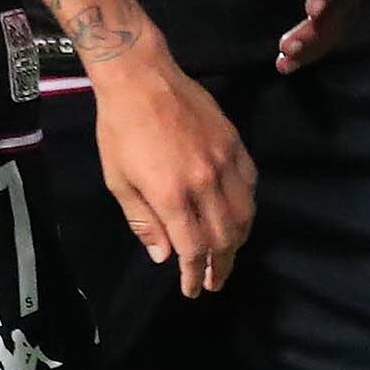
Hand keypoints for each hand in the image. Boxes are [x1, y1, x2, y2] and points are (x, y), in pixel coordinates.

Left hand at [94, 52, 254, 295]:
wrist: (143, 80)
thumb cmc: (120, 132)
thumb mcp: (119, 181)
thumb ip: (144, 221)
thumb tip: (163, 256)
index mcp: (172, 195)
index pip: (194, 248)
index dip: (195, 274)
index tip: (194, 290)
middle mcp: (205, 182)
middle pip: (225, 237)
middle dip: (221, 265)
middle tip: (216, 281)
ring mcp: (226, 162)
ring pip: (245, 213)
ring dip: (239, 240)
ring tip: (229, 255)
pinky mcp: (236, 144)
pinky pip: (250, 184)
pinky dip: (247, 207)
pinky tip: (238, 215)